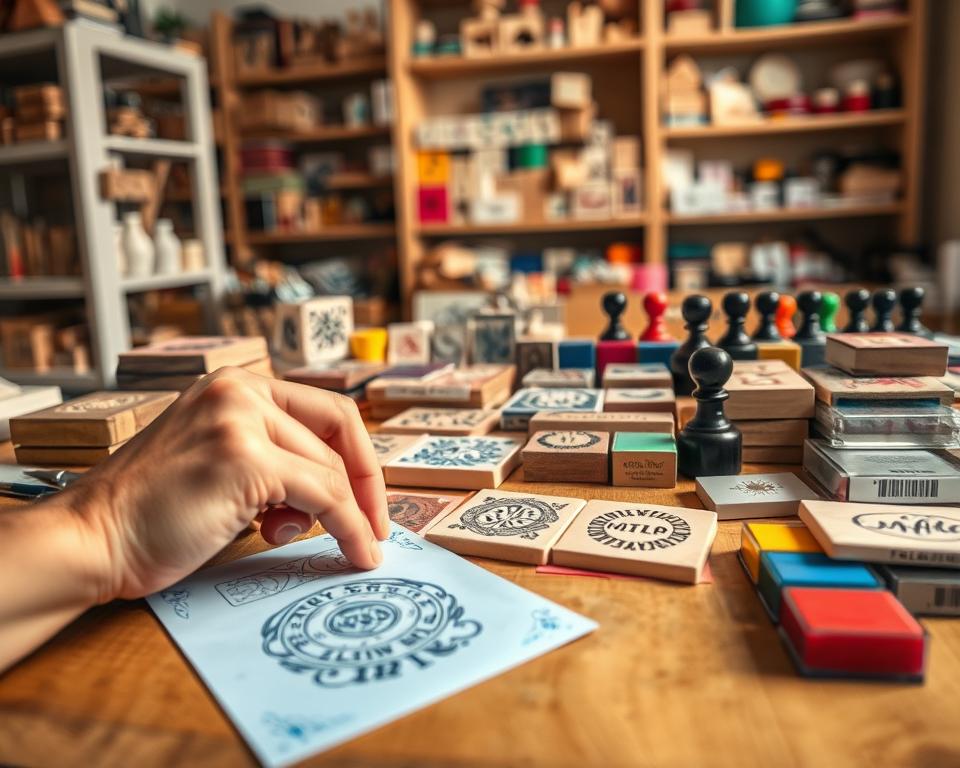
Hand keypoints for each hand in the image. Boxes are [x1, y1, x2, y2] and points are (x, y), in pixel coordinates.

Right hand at [63, 366, 389, 602]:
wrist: (93, 538)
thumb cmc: (152, 514)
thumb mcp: (221, 465)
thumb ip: (272, 458)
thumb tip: (337, 490)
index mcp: (234, 386)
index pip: (326, 409)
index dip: (359, 456)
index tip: (370, 498)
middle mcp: (239, 391)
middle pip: (335, 437)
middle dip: (363, 489)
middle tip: (373, 531)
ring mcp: (240, 421)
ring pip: (330, 469)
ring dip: (342, 515)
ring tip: (290, 538)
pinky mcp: (244, 459)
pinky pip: (326, 497)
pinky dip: (351, 529)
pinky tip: (357, 553)